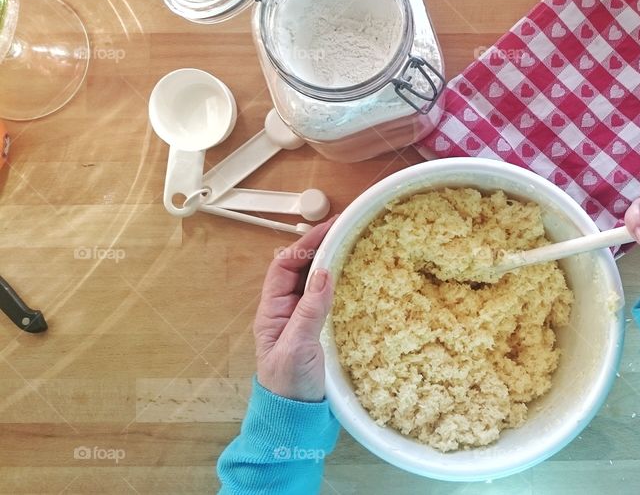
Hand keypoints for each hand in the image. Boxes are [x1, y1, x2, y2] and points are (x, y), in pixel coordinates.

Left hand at [254, 218, 336, 401]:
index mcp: (272, 311)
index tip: (328, 229)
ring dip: (331, 263)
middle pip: (300, 270)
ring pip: (315, 283)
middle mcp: (286, 311)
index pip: (284, 266)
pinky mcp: (320, 333)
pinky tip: (357, 279)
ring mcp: (303, 321)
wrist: (295, 419)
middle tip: (347, 230)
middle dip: (320, 247)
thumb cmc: (289, 385)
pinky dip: (341, 285)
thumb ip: (309, 311)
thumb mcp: (297, 347)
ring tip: (354, 246)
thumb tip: (324, 272)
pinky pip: (328, 300)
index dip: (304, 245)